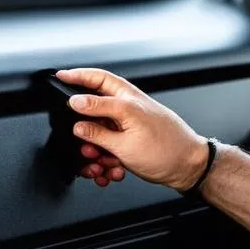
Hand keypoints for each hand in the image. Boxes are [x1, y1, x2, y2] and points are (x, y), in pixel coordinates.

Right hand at [55, 68, 209, 191]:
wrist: (190, 168)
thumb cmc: (167, 151)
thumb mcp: (124, 141)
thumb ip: (97, 128)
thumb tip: (76, 112)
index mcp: (126, 100)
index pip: (96, 80)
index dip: (76, 77)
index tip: (59, 77)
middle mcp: (128, 109)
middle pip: (93, 112)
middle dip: (86, 133)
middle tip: (86, 147)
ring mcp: (131, 125)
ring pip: (100, 135)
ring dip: (98, 153)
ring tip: (103, 165)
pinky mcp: (134, 140)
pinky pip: (112, 148)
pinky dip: (109, 161)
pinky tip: (113, 171)